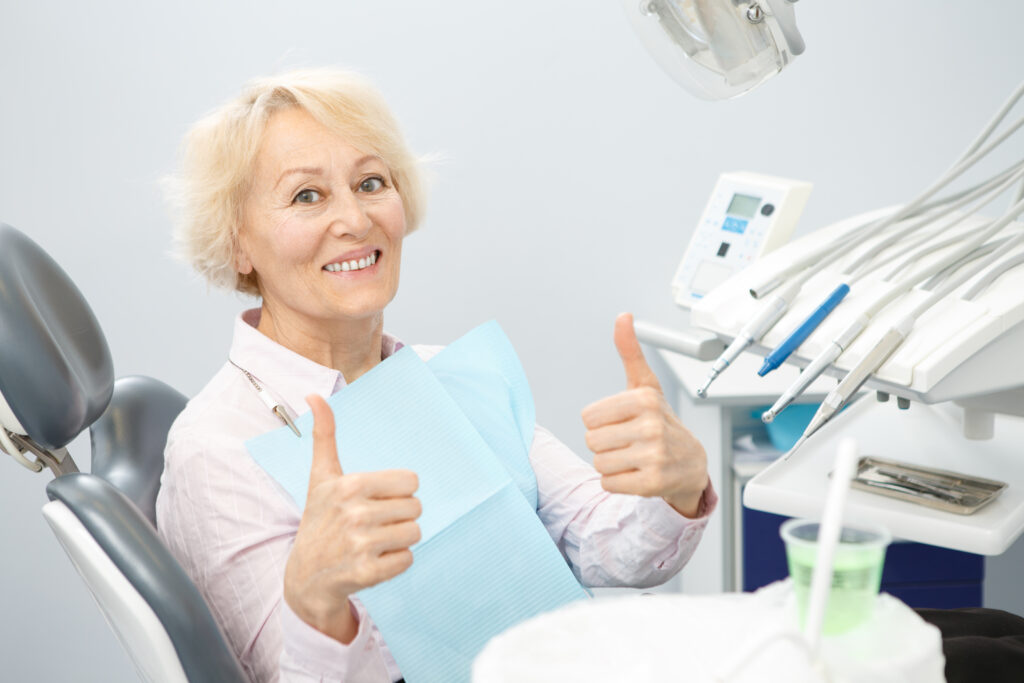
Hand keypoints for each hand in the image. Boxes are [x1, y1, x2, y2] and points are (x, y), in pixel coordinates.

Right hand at [283, 394, 421, 642]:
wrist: (306, 577)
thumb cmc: (320, 519)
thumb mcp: (321, 477)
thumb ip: (324, 435)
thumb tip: (315, 394)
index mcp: (350, 484)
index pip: (411, 481)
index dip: (398, 491)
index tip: (374, 500)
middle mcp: (355, 513)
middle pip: (416, 507)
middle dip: (399, 516)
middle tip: (372, 524)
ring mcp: (361, 545)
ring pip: (415, 533)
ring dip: (399, 540)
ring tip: (373, 542)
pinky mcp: (368, 573)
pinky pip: (408, 559)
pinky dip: (395, 562)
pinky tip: (372, 561)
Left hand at [581, 313, 708, 517]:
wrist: (691, 464)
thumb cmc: (661, 421)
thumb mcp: (645, 385)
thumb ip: (630, 352)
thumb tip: (623, 316)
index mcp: (644, 399)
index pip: (588, 417)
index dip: (601, 422)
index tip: (623, 422)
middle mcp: (651, 426)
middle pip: (591, 441)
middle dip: (605, 445)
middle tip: (629, 442)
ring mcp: (654, 456)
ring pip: (599, 463)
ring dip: (611, 464)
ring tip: (634, 458)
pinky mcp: (653, 483)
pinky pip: (609, 484)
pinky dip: (617, 482)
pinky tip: (637, 474)